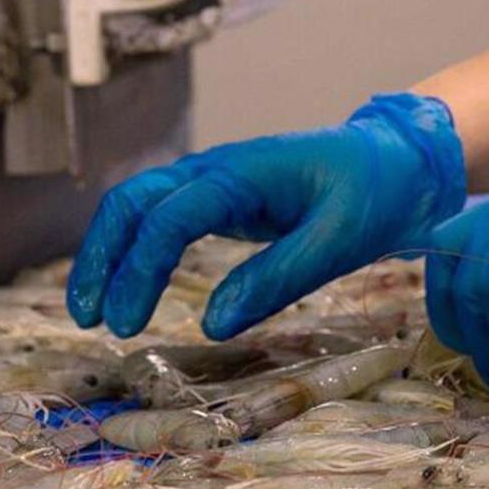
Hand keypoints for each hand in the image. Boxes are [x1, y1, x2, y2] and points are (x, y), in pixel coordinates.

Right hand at [67, 93, 465, 338]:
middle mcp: (220, 170)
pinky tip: (132, 284)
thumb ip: (277, 279)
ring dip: (111, 253)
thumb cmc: (375, 194)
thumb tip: (213, 325)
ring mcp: (219, 181)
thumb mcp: (337, 242)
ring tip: (97, 310)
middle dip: (102, 257)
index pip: (170, 216)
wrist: (398, 163)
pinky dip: (139, 249)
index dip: (141, 269)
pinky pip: (166, 217)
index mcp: (245, 173)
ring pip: (141, 206)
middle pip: (134, 201)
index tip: (127, 322)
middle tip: (90, 318)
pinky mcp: (227, 198)